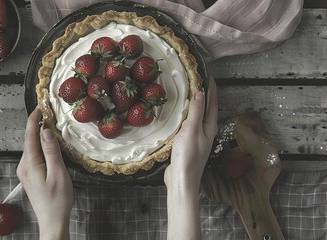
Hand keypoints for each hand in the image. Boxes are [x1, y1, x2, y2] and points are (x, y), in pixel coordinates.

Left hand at [17, 109, 72, 239]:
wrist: (52, 221)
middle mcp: (23, 166)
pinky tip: (50, 145)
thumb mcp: (58, 173)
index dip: (34, 118)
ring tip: (51, 126)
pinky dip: (41, 146)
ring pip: (32, 147)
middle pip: (29, 139)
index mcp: (30, 163)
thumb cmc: (57, 201)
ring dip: (40, 135)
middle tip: (49, 113)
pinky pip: (34, 155)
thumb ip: (51, 151)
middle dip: (38, 124)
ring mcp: (25, 171)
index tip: (40, 106)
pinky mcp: (29, 175)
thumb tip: (46, 131)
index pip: (29, 135)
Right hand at [164, 75, 217, 239]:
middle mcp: (206, 129)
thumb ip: (196, 112)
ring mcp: (196, 136)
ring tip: (186, 90)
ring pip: (197, 114)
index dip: (210, 85)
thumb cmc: (188, 156)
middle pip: (207, 106)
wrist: (181, 179)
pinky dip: (184, 113)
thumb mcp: (192, 130)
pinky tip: (176, 112)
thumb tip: (201, 91)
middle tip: (195, 77)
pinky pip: (188, 122)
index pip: (212, 101)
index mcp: (210, 126)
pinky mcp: (187, 142)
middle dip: (203, 91)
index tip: (206, 71)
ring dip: (194, 102)